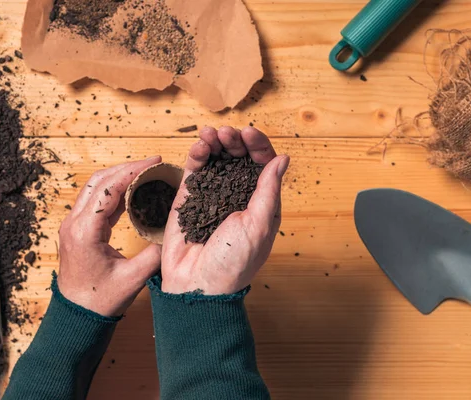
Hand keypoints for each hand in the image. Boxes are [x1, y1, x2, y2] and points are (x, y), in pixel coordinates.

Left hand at [58, 157, 162, 316]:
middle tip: (152, 162)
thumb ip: (154, 255)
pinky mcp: (78, 229)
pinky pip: (94, 199)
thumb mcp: (133, 279)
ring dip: (118, 175)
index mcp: (85, 231)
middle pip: (99, 180)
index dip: (133, 171)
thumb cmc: (100, 300)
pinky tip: (132, 189)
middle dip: (126, 167)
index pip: (109, 188)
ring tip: (144, 171)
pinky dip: (113, 189)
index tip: (153, 161)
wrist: (76, 315)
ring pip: (94, 187)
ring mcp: (73, 224)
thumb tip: (170, 234)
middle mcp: (74, 223)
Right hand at [161, 127, 288, 294]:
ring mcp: (211, 196)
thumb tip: (282, 159)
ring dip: (215, 143)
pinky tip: (200, 145)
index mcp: (259, 203)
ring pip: (216, 161)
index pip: (262, 165)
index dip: (257, 146)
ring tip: (211, 133)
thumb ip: (268, 191)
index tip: (249, 133)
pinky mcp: (188, 199)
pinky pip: (194, 172)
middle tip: (227, 132)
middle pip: (238, 158)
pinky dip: (197, 155)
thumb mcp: (258, 225)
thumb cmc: (232, 262)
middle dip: (234, 141)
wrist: (197, 285)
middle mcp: (236, 196)